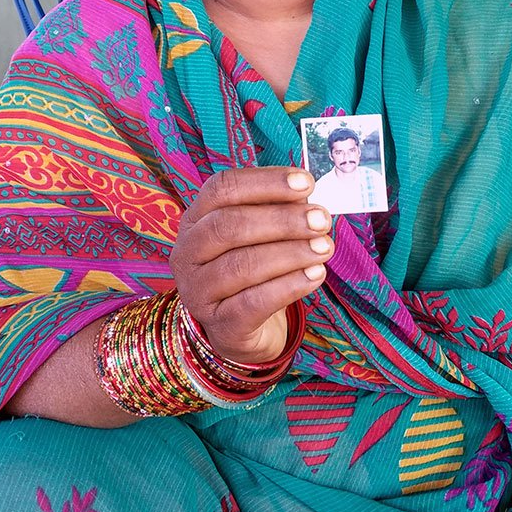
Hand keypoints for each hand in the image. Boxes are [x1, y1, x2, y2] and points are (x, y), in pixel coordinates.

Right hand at [169, 167, 332, 364]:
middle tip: (321, 219)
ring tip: (324, 248)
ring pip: (241, 265)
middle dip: (282, 220)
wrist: (245, 329)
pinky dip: (289, 286)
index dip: (265, 182)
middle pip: (229, 226)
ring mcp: (198, 292)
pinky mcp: (220, 325)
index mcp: (195, 220)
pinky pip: (254, 302)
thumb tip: (307, 197)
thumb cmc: (255, 271)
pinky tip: (316, 275)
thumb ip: (279, 211)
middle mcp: (187, 253)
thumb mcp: (262, 236)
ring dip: (290, 253)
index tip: (306, 182)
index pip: (222, 189)